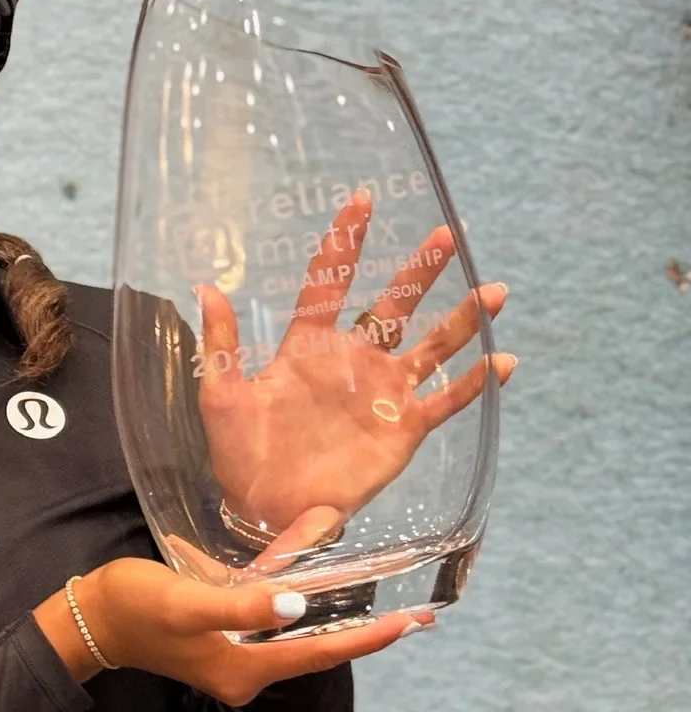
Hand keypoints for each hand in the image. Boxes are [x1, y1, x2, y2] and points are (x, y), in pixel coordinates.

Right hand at [36, 556, 431, 703]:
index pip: (319, 653)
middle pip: (314, 642)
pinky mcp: (220, 625)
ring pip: (293, 618)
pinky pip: (265, 602)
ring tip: (374, 575)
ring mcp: (233, 647)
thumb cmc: (135, 609)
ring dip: (327, 593)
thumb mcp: (189, 603)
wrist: (89, 614)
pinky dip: (286, 577)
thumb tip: (298, 605)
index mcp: (244, 669)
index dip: (367, 639)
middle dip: (360, 623)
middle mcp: (245, 665)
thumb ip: (244, 604)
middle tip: (415, 611)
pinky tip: (310, 544)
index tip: (412, 626)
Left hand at [194, 190, 516, 534]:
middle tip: (447, 235)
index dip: (345, 243)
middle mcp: (352, 363)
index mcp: (308, 349)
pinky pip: (445, 401)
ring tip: (495, 292)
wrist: (265, 511)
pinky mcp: (402, 429)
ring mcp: (381, 394)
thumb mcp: (220, 399)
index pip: (330, 284)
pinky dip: (475, 384)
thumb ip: (219, 345)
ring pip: (431, 347)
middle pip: (393, 306)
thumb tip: (206, 288)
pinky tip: (503, 361)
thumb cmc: (240, 455)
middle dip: (421, 271)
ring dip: (462, 320)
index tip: (361, 200)